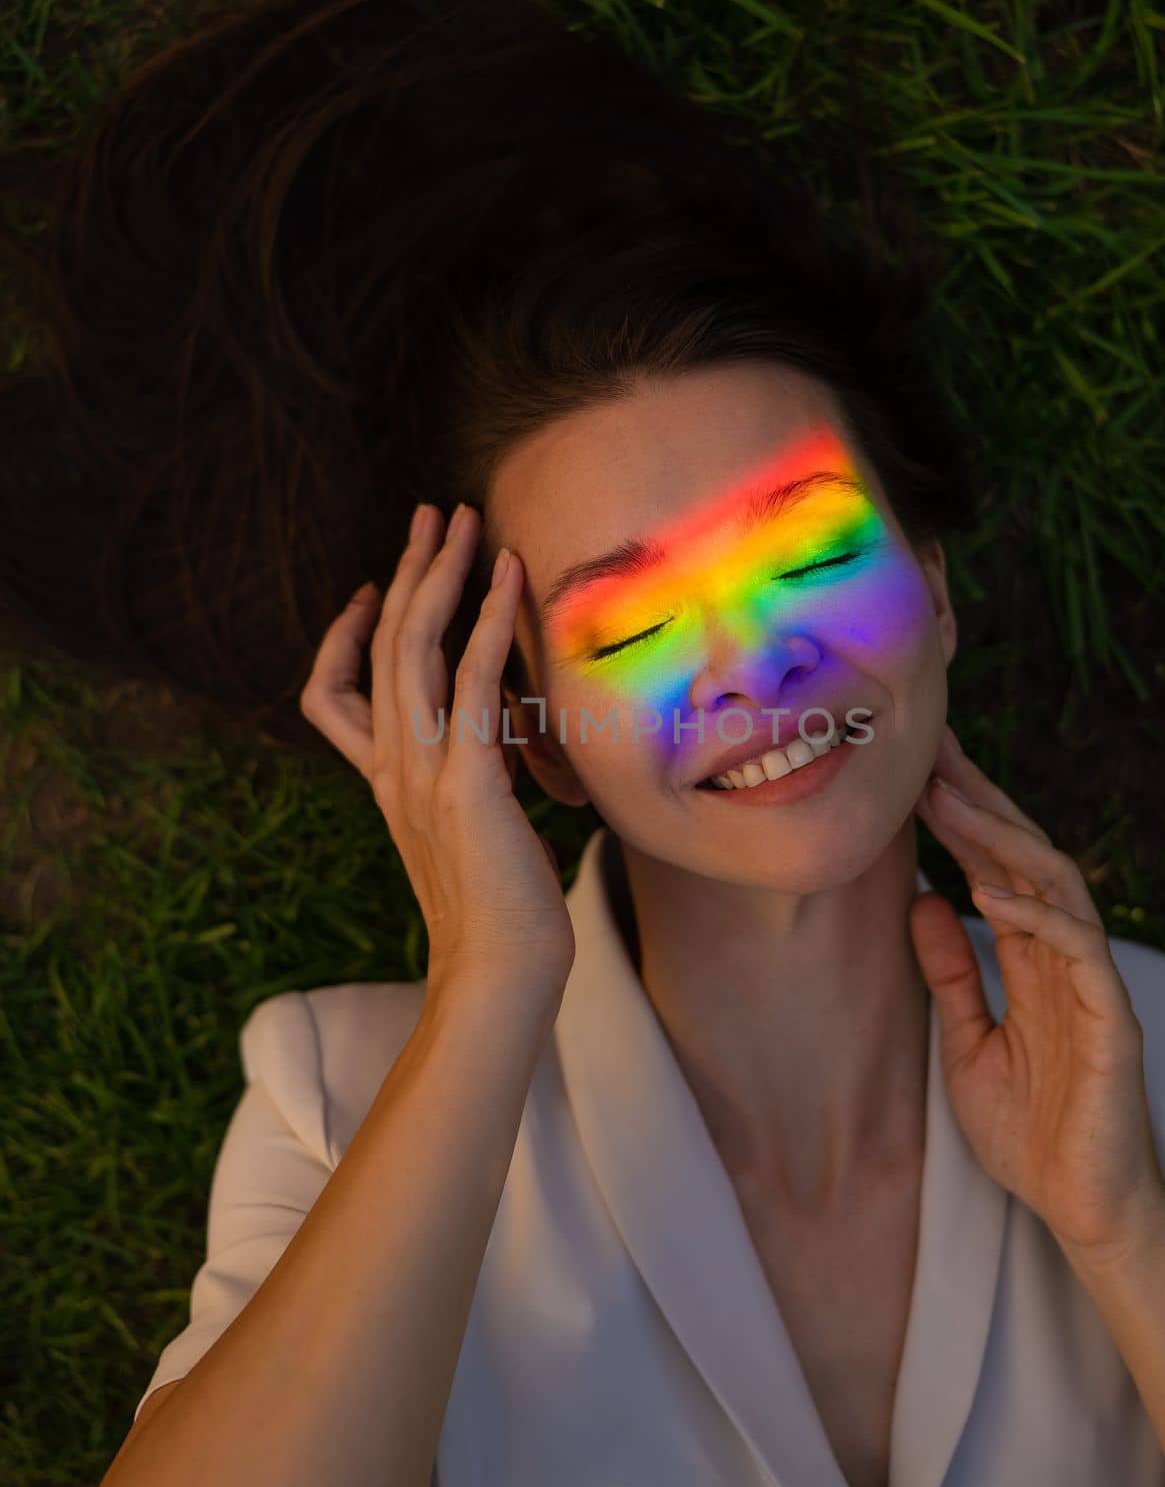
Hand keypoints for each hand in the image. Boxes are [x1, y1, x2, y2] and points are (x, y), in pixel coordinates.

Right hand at [299, 502, 575, 997]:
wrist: (500, 971)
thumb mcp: (464, 834)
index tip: (376, 591)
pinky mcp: (468, 779)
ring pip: (414, 646)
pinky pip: (472, 680)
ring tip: (464, 520)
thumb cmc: (497, 910)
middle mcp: (392, 767)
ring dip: (440, 574)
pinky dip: (489, 619)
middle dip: (408, 572)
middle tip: (433, 515)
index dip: (346, 636)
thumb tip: (494, 752)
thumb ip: (463, 784)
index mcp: (385, 780)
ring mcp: (423, 770)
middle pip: (381, 646)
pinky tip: (510, 576)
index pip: (332, 693)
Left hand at [909, 725, 1164, 1268]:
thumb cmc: (1029, 1130)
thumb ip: (950, 975)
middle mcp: (1064, 958)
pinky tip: (990, 892)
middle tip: (931, 752)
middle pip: (1027, 858)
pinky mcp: (1113, 1020)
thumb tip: (925, 902)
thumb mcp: (966, 1041)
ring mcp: (1092, 984)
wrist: (1081, 1209)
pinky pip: (1081, 952)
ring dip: (1002, 840)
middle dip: (981, 801)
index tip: (916, 772)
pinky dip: (1038, 917)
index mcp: (1031, 960)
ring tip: (949, 801)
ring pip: (1056, 887)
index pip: (998, 869)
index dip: (963, 818)